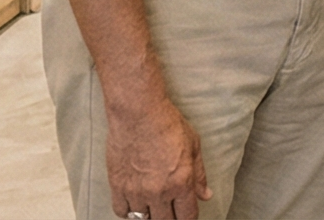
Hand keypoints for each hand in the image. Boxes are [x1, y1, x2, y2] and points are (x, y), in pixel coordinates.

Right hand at [103, 89, 208, 219]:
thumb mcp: (193, 147)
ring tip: (153, 203)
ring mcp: (136, 191)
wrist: (138, 113)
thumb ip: (199, 175)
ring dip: (150, 213)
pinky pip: (121, 211)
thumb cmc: (168, 125)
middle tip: (170, 209)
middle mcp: (159, 192)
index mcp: (181, 183)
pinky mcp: (117, 186)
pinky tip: (135, 201)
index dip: (188, 218)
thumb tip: (206, 195)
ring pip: (143, 218)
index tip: (186, 214)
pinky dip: (128, 210)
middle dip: (170, 217)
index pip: (187, 216)